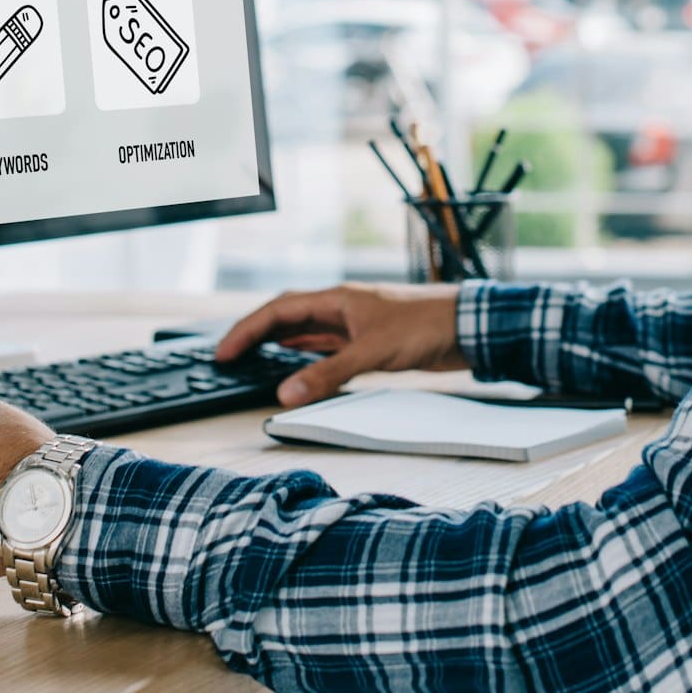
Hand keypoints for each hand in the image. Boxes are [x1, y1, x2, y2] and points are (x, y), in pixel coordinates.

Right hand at [216, 281, 467, 405]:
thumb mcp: (370, 353)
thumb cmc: (425, 326)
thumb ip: (327, 375)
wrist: (467, 326)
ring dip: (279, 345)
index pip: (278, 310)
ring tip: (253, 361)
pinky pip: (327, 348)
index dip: (246, 330)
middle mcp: (342, 308)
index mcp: (337, 299)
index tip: (224, 351)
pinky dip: (308, 358)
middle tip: (229, 357)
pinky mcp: (370, 342)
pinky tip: (299, 368)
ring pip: (307, 333)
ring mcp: (356, 324)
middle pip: (287, 318)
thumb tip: (285, 393)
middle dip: (255, 335)